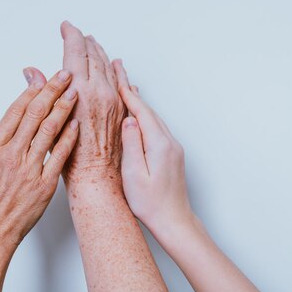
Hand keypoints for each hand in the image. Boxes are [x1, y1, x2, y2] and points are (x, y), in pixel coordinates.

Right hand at [0, 68, 78, 250]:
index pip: (15, 111)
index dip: (30, 92)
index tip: (41, 78)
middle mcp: (11, 154)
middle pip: (35, 114)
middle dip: (51, 90)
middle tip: (64, 75)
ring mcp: (28, 169)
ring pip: (49, 130)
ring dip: (63, 108)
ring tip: (74, 92)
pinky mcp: (43, 185)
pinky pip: (59, 156)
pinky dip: (68, 138)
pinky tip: (76, 124)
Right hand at [60, 21, 125, 183]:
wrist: (99, 182)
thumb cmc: (73, 162)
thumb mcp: (51, 126)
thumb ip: (44, 93)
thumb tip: (32, 72)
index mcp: (84, 93)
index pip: (77, 53)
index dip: (71, 36)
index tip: (66, 26)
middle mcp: (102, 94)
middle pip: (95, 56)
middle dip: (85, 41)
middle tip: (76, 32)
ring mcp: (116, 102)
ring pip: (109, 68)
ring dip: (100, 52)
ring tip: (93, 43)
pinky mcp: (123, 113)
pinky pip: (121, 83)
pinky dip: (116, 70)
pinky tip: (116, 65)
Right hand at [113, 59, 193, 232]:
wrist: (174, 221)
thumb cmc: (151, 204)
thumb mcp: (134, 175)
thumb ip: (131, 145)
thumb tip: (128, 119)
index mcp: (158, 144)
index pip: (140, 111)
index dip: (127, 93)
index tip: (116, 76)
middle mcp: (169, 142)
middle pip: (148, 109)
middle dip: (131, 90)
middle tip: (119, 69)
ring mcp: (172, 147)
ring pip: (152, 117)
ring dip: (138, 102)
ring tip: (125, 86)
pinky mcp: (171, 154)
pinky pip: (156, 127)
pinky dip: (144, 116)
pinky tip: (138, 114)